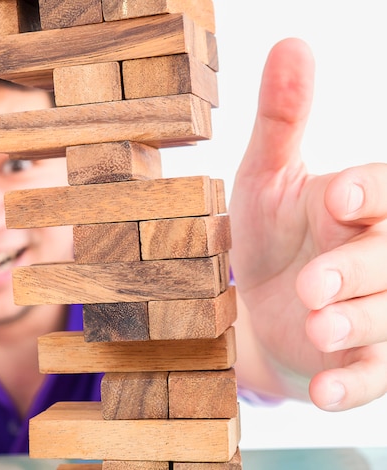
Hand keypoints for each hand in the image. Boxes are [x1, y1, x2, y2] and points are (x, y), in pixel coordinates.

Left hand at [229, 38, 386, 410]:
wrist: (260, 299)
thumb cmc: (269, 232)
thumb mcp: (265, 177)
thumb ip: (281, 120)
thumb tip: (290, 43)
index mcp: (361, 203)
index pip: (386, 189)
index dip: (372, 191)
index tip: (339, 195)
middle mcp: (382, 253)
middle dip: (360, 269)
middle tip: (314, 284)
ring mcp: (379, 310)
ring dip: (360, 326)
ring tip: (318, 329)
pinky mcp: (368, 359)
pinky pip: (377, 376)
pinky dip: (354, 385)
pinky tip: (325, 392)